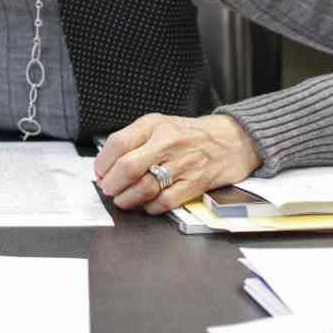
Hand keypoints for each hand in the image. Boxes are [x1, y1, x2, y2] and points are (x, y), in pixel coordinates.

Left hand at [93, 113, 260, 213]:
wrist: (232, 140)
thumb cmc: (189, 135)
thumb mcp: (159, 125)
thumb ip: (133, 141)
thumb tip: (106, 167)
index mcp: (154, 125)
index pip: (118, 143)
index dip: (103, 163)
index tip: (100, 172)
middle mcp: (167, 142)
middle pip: (128, 167)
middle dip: (111, 184)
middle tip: (108, 189)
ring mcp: (183, 163)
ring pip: (145, 187)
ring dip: (127, 199)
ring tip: (123, 200)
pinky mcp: (196, 183)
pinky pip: (166, 201)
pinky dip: (151, 207)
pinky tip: (147, 204)